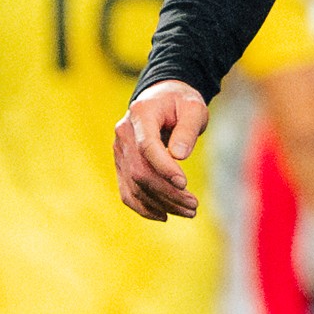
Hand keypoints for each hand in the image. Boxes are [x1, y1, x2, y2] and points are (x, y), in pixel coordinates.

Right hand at [115, 78, 209, 220]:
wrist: (163, 98)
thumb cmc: (182, 102)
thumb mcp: (194, 108)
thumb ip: (188, 129)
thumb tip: (179, 156)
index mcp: (141, 114)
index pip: (147, 146)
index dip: (164, 168)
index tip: (184, 184)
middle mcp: (124, 133)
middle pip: (140, 171)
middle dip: (167, 193)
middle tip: (193, 206)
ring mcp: (119, 150)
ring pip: (134, 186)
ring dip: (161, 204)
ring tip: (188, 212)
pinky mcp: (122, 164)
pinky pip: (127, 191)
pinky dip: (144, 207)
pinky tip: (164, 215)